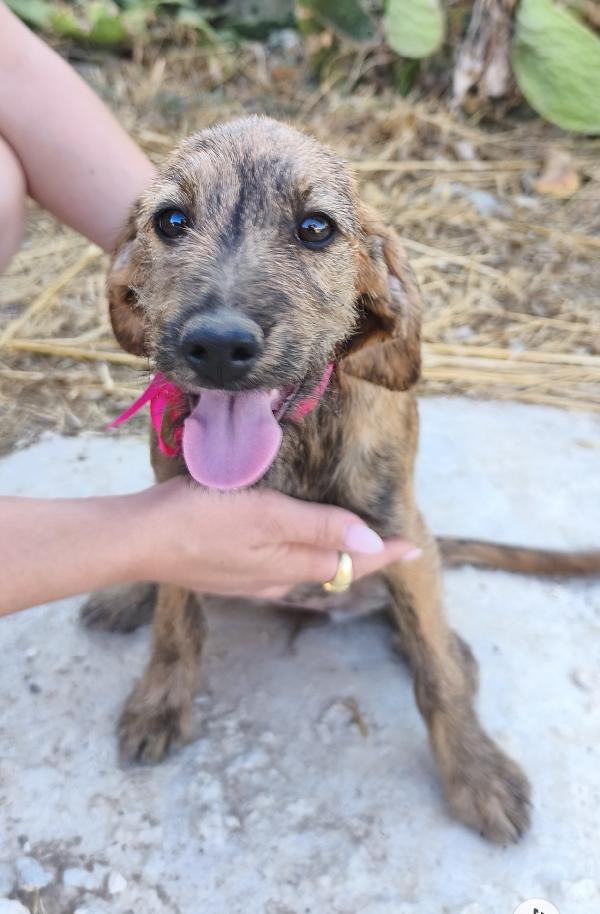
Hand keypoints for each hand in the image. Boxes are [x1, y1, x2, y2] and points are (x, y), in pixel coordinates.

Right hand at [137, 478, 420, 597]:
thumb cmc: (203, 520)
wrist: (139, 540)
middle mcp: (277, 579)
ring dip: (331, 556)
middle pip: (332, 569)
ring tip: (349, 540)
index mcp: (292, 565)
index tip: (414, 547)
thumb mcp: (268, 517)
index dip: (385, 553)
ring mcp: (251, 579)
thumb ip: (320, 529)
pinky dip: (299, 555)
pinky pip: (278, 566)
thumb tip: (373, 542)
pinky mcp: (228, 570)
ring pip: (305, 570)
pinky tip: (292, 544)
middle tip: (387, 541)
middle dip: (362, 557)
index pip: (352, 562)